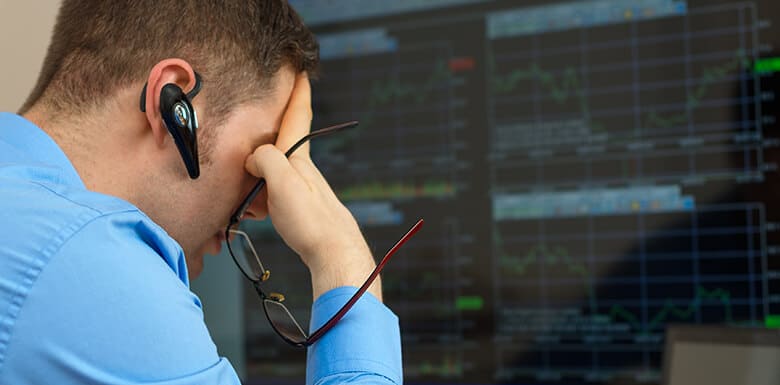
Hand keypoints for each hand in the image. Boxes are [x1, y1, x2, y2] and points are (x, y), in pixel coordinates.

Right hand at [244, 73, 380, 301]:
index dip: (298, 92)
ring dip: (254, 184)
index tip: (300, 69)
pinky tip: (256, 216)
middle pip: (276, 146)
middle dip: (259, 146)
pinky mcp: (299, 207)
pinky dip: (259, 203)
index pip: (297, 116)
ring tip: (250, 204)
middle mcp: (301, 168)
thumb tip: (254, 158)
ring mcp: (300, 188)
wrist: (335, 252)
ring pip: (270, 174)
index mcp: (297, 157)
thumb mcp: (282, 182)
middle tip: (247, 148)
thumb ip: (265, 160)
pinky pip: (271, 196)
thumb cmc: (311, 220)